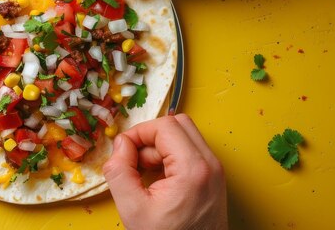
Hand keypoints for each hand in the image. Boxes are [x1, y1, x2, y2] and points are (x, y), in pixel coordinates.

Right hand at [103, 114, 227, 229]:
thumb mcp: (133, 209)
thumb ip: (119, 171)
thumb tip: (119, 145)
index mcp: (193, 169)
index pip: (164, 126)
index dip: (138, 133)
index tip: (123, 150)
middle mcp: (210, 165)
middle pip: (177, 124)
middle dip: (150, 136)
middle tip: (135, 159)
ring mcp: (215, 171)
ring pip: (184, 136)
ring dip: (160, 147)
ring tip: (145, 173)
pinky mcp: (213, 178)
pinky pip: (190, 152)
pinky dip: (171, 157)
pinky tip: (158, 180)